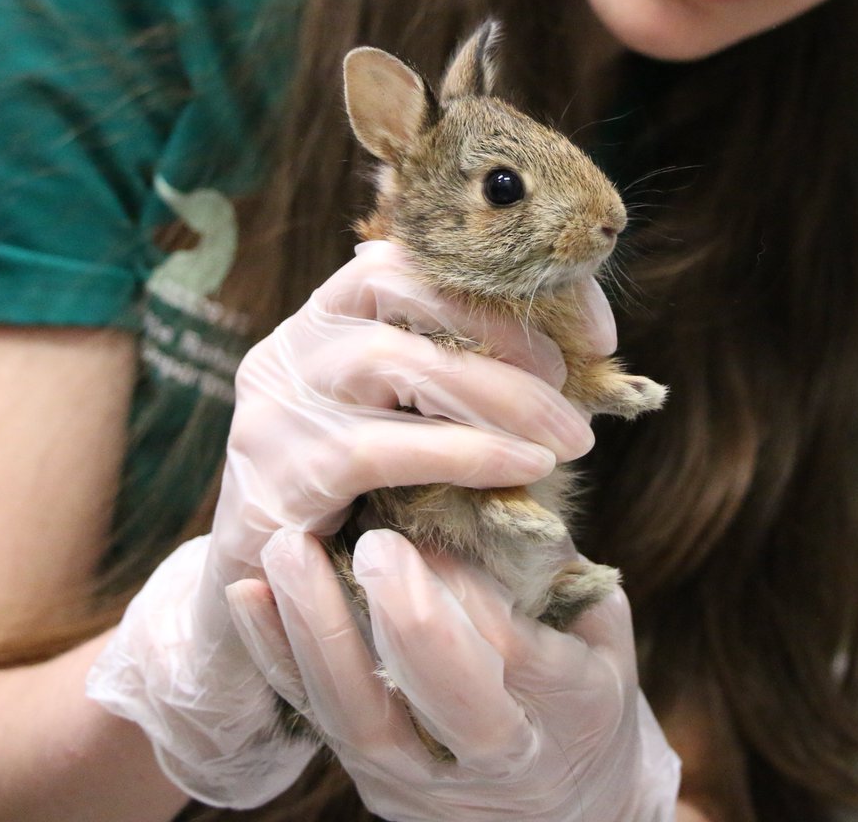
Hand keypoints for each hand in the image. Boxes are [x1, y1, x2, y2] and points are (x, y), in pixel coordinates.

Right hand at [87, 241, 599, 806]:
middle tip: (575, 384)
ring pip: (396, 361)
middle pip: (406, 299)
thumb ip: (465, 373)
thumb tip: (577, 345)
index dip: (505, 286)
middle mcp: (294, 346)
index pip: (413, 259)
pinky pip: (386, 448)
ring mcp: (277, 408)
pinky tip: (525, 467)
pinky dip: (468, 453)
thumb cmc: (363, 496)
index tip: (588, 330)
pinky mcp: (278, 478)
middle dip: (506, 337)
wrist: (270, 598)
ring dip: (499, 395)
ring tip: (569, 436)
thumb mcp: (411, 419)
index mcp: (330, 317)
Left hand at [228, 527, 681, 821]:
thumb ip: (556, 568)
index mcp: (575, 711)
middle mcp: (500, 763)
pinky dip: (278, 656)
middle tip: (375, 544)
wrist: (567, 806)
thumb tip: (493, 484)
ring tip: (289, 551)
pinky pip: (316, 719)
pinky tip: (250, 594)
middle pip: (447, 703)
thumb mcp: (598, 626)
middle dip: (408, 622)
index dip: (475, 592)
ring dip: (317, 631)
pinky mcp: (372, 779)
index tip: (446, 521)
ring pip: (361, 720)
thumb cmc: (585, 683)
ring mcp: (425, 782)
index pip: (517, 654)